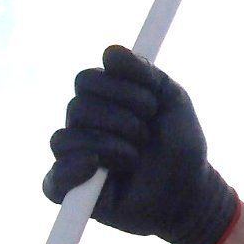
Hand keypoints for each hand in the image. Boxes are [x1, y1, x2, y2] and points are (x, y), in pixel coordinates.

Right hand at [43, 45, 237, 243]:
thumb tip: (111, 51)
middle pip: (77, 107)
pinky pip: (52, 180)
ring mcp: (76, 158)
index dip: (119, 88)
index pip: (87, 79)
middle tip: (147, 134)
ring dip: (109, 146)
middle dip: (120, 119)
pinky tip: (95, 168)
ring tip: (136, 159)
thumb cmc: (181, 145)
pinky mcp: (73, 191)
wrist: (190, 190)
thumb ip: (146, 73)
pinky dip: (72, 171)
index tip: (153, 104)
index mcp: (104, 102)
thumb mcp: (173, 101)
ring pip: (65, 139)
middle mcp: (85, 126)